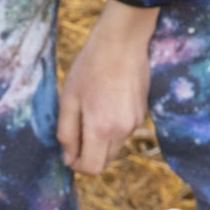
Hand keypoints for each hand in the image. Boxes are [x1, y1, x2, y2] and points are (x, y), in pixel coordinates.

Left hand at [57, 0, 159, 174]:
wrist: (122, 42)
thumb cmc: (90, 68)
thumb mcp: (68, 101)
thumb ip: (67, 134)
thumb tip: (69, 159)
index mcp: (102, 129)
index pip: (92, 168)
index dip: (77, 165)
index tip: (69, 153)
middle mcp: (122, 131)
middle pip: (104, 162)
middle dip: (88, 156)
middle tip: (76, 133)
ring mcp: (135, 123)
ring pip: (114, 148)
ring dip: (100, 142)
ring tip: (90, 114)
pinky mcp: (142, 114)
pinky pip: (123, 133)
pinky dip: (111, 130)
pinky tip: (104, 106)